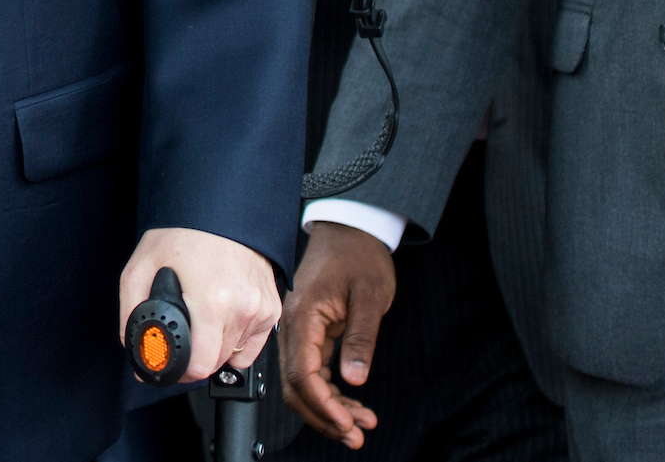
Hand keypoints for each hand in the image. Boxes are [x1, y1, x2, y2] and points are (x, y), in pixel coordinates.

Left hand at [118, 227, 279, 384]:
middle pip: (216, 363)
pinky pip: (253, 344)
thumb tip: (137, 349)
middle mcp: (241, 307)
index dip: (181, 370)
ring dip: (216, 346)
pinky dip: (237, 339)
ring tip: (204, 316)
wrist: (221, 208)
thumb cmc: (184, 233)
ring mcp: (260, 308)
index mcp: (211, 301)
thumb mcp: (140, 268)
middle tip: (184, 335)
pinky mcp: (272, 307)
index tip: (173, 363)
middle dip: (196, 357)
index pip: (201, 365)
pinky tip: (224, 316)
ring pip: (234, 354)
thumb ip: (132, 313)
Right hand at [282, 221, 396, 447]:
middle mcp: (293, 326)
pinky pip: (312, 371)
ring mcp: (299, 330)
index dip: (323, 404)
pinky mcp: (309, 333)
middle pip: (297, 386)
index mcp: (303, 316)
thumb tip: (355, 379)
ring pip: (303, 383)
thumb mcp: (370, 296)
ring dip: (328, 408)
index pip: (302, 373)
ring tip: (359, 425)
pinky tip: (351, 402)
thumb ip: (360, 338)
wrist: (351, 230)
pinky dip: (329, 392)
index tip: (346, 423)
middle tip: (355, 435)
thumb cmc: (359, 255)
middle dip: (324, 416)